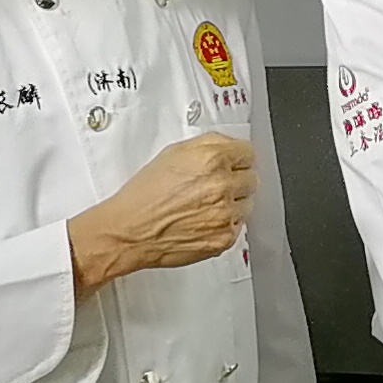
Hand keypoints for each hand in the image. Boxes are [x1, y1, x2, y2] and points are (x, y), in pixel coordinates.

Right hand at [68, 133, 254, 293]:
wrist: (131, 231)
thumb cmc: (145, 194)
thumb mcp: (173, 153)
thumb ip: (208, 144)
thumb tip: (229, 145)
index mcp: (212, 159)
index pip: (248, 153)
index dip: (238, 158)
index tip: (234, 163)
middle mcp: (223, 186)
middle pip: (251, 178)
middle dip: (237, 180)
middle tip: (215, 186)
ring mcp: (226, 214)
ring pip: (247, 204)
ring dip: (233, 203)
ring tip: (205, 205)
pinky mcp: (225, 238)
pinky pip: (238, 226)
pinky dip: (225, 224)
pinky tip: (203, 220)